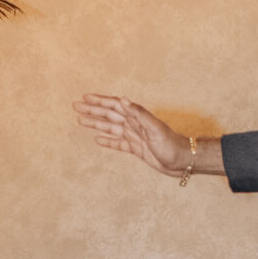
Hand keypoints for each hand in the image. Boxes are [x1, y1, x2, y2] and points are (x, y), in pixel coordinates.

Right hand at [76, 94, 194, 178]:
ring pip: (110, 128)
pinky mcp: (136, 149)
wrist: (182, 160)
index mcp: (136, 117)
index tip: (85, 97)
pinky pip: (117, 143)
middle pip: (108, 115)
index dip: (99, 101)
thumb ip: (138, 113)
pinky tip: (97, 139)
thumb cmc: (171, 144)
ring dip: (95, 123)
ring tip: (80, 120)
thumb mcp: (155, 128)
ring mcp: (134, 136)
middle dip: (92, 110)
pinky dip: (107, 141)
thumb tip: (123, 100)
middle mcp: (133, 125)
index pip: (114, 106)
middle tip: (75, 106)